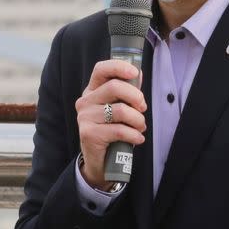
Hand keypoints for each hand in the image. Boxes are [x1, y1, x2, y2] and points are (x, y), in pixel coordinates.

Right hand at [75, 59, 146, 190]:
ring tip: (140, 127)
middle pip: (114, 87)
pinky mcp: (88, 133)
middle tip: (142, 108)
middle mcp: (85, 101)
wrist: (100, 161)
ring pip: (120, 110)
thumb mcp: (119, 108)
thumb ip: (127, 92)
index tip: (135, 72)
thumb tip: (138, 73)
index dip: (119, 66)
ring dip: (138, 120)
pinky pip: (119, 130)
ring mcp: (85, 117)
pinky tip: (138, 139)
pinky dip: (134, 135)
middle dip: (136, 97)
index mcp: (93, 90)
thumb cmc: (112, 130)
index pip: (101, 69)